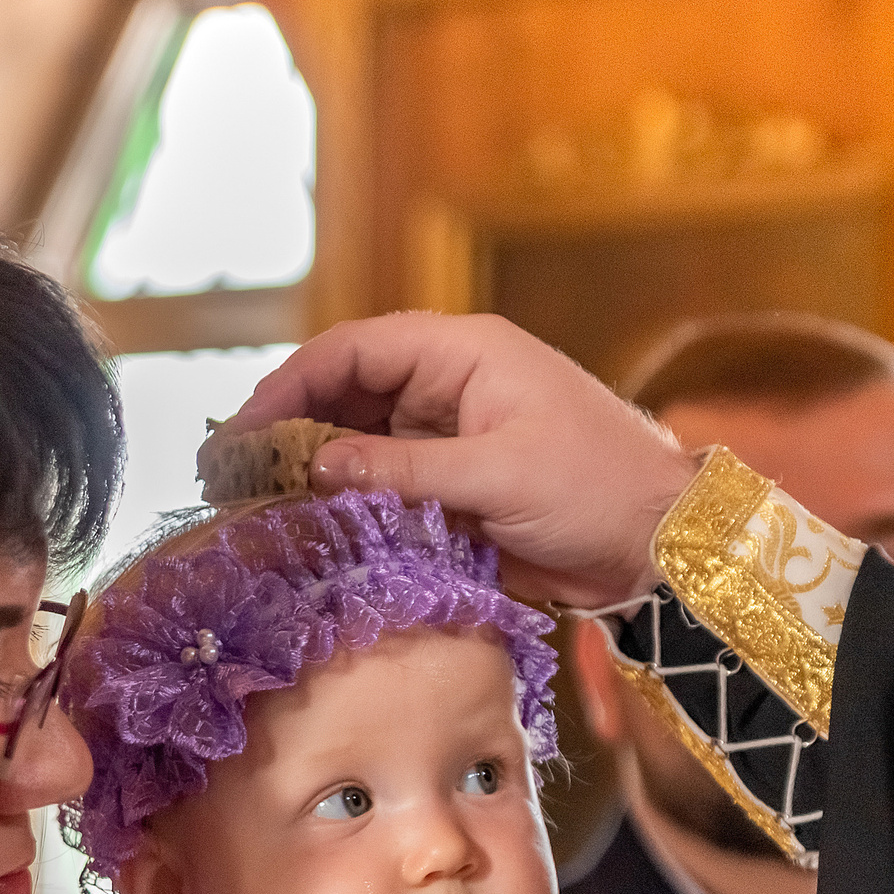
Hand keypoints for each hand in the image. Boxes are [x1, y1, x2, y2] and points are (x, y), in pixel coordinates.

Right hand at [225, 314, 700, 604]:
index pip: (353, 350)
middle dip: (289, 428)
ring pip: (361, 441)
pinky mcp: (459, 483)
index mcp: (462, 353)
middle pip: (347, 393)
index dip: (290, 385)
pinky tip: (312, 527)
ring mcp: (453, 433)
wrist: (663, 543)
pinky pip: (388, 482)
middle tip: (230, 477)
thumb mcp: (494, 475)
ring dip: (314, 469)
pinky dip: (350, 501)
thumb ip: (400, 469)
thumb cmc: (596, 488)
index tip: (242, 432)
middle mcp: (450, 383)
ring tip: (257, 506)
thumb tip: (311, 463)